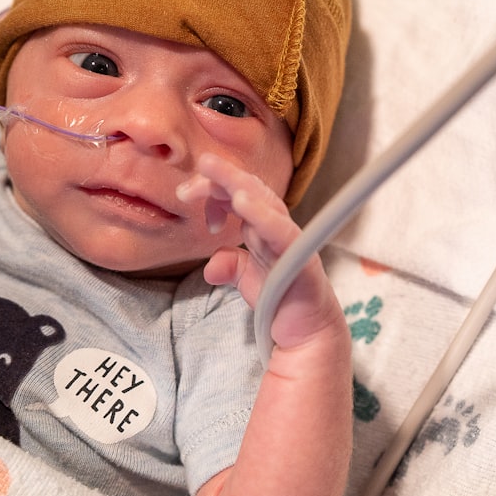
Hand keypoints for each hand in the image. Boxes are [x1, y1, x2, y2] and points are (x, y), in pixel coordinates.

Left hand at [177, 153, 341, 350]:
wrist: (309, 332)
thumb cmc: (281, 299)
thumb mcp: (247, 280)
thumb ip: (229, 265)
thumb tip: (210, 267)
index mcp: (262, 227)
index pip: (237, 194)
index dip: (213, 189)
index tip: (186, 197)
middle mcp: (277, 228)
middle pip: (251, 190)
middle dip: (224, 175)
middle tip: (200, 163)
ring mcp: (291, 242)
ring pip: (266, 203)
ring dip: (240, 184)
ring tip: (216, 170)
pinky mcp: (302, 261)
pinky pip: (282, 234)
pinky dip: (263, 217)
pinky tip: (243, 202)